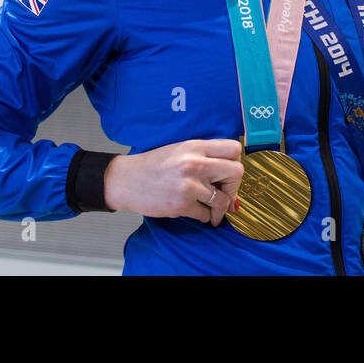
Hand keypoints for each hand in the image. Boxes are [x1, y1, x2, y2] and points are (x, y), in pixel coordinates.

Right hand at [103, 139, 243, 226]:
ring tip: (212, 210)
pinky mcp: (182, 204)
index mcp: (196, 146)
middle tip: (225, 193)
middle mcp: (195, 163)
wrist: (127, 180)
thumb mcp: (180, 150)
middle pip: (237, 172)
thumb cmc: (153, 165)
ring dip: (220, 208)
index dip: (236, 161)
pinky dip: (204, 217)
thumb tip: (230, 171)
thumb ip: (204, 156)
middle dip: (234, 187)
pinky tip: (196, 212)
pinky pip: (206, 215)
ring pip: (224, 200)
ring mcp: (189, 184)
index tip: (228, 172)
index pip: (234, 148)